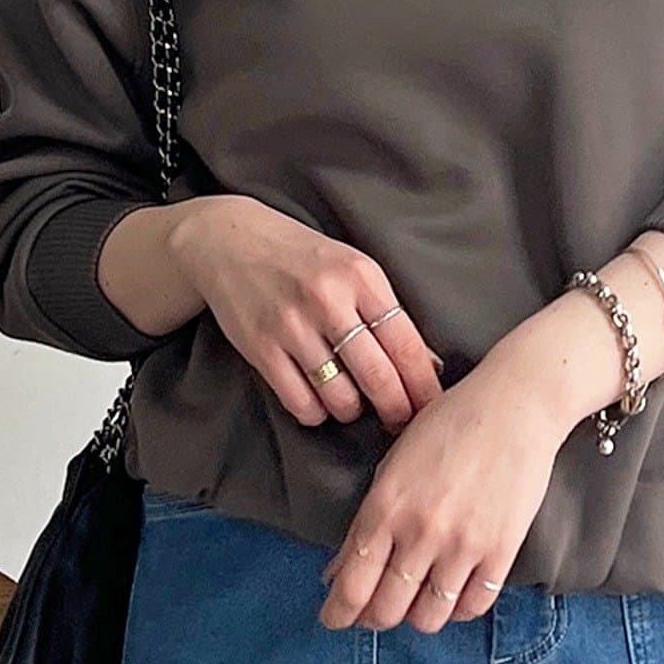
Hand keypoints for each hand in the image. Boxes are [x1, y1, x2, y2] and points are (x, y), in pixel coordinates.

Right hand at [166, 196, 443, 430]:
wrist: (229, 241)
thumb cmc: (302, 259)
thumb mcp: (352, 269)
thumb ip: (385, 312)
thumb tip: (428, 364)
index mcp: (360, 277)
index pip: (406, 344)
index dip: (424, 385)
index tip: (434, 409)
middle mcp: (328, 300)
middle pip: (378, 377)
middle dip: (397, 410)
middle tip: (401, 422)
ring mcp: (291, 325)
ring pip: (340, 397)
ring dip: (352, 411)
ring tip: (352, 403)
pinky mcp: (261, 348)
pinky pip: (301, 403)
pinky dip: (317, 412)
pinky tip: (318, 401)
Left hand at [317, 353, 569, 633]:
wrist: (515, 407)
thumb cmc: (448, 426)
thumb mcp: (394, 466)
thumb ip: (367, 522)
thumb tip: (338, 573)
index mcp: (385, 507)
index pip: (352, 585)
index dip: (338, 613)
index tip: (334, 619)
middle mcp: (420, 533)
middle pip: (387, 610)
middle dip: (374, 618)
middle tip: (375, 612)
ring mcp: (463, 545)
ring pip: (429, 617)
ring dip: (416, 617)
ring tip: (416, 602)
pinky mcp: (501, 551)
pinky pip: (473, 606)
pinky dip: (457, 610)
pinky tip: (452, 595)